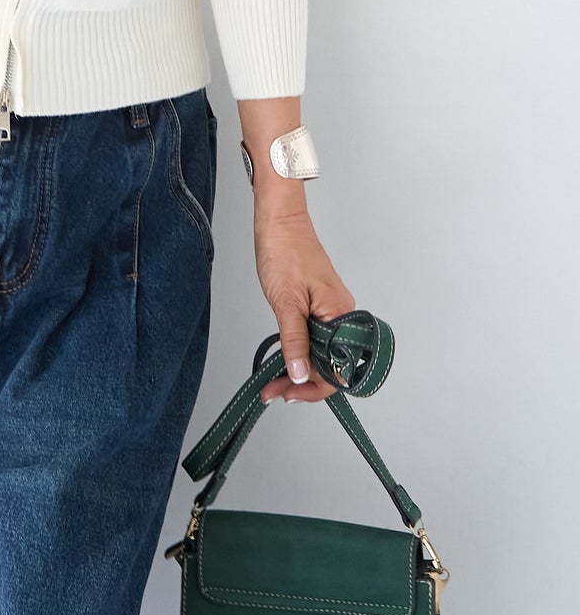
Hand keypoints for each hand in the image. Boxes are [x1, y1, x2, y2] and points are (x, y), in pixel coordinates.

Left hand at [253, 205, 354, 404]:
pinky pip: (315, 336)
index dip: (313, 387)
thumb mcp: (286, 302)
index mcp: (341, 314)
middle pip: (330, 363)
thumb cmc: (284, 251)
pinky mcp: (319, 303)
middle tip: (272, 391)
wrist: (279, 220)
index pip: (338, 368)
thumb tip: (299, 376)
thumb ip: (294, 341)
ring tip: (272, 381)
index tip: (287, 394)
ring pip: (321, 351)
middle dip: (302, 383)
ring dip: (299, 369)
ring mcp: (331, 309)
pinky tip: (283, 358)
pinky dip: (299, 350)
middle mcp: (342, 314)